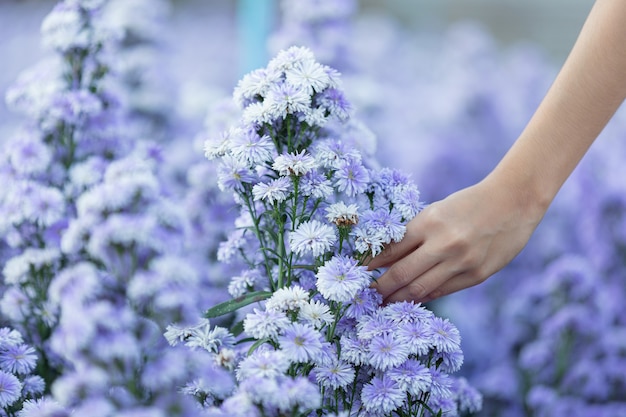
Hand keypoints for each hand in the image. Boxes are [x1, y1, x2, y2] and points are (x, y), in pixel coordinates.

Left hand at [368, 177, 544, 303]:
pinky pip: (442, 291)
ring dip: (399, 298)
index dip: (373, 264)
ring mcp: (461, 262)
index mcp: (429, 222)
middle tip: (367, 296)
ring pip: (420, 288)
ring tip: (385, 303)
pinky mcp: (477, 276)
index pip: (391, 249)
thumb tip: (386, 260)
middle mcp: (443, 244)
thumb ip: (415, 234)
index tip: (360, 273)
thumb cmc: (469, 204)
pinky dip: (424, 296)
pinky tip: (412, 298)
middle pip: (401, 274)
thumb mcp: (437, 211)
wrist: (513, 202)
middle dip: (380, 288)